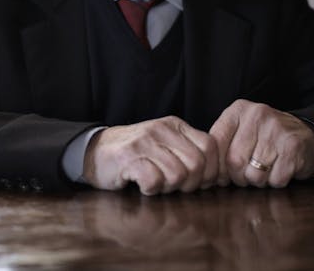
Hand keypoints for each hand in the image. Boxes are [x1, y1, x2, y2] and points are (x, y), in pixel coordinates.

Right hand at [83, 116, 218, 194]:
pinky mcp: (128, 157)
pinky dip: (151, 189)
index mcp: (176, 125)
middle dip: (191, 183)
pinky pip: (154, 181)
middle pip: (197, 164)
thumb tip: (217, 176)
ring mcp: (145, 142)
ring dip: (169, 187)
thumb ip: (189, 152)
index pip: (210, 146)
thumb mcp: (166, 144)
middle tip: (175, 187)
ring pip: (177, 175)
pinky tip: (142, 184)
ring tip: (157, 183)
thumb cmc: (137, 153)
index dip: (211, 170)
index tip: (201, 183)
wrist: (96, 151)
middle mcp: (162, 130)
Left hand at [209, 99, 313, 188]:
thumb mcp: (240, 133)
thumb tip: (205, 175)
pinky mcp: (293, 146)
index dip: (217, 166)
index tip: (222, 175)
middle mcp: (257, 114)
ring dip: (258, 181)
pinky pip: (275, 179)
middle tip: (248, 173)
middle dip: (239, 176)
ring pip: (254, 174)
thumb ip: (221, 147)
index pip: (215, 144)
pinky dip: (276, 181)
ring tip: (266, 169)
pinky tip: (280, 169)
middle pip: (234, 161)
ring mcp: (277, 129)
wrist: (305, 136)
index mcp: (239, 110)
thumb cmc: (264, 139)